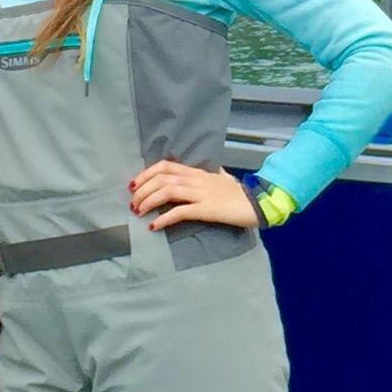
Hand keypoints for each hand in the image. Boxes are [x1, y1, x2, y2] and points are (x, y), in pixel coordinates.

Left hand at [127, 160, 256, 232]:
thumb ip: (212, 175)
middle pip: (162, 178)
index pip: (166, 166)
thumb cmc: (240, 194)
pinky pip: (180, 212)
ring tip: (138, 213)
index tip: (134, 185)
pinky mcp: (207, 209)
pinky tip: (154, 226)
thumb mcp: (223, 179)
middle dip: (142, 190)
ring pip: (167, 191)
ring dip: (148, 202)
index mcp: (198, 172)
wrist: (259, 203)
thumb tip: (211, 171)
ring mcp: (202, 194)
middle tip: (133, 203)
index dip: (146, 174)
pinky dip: (164, 219)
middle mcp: (197, 180)